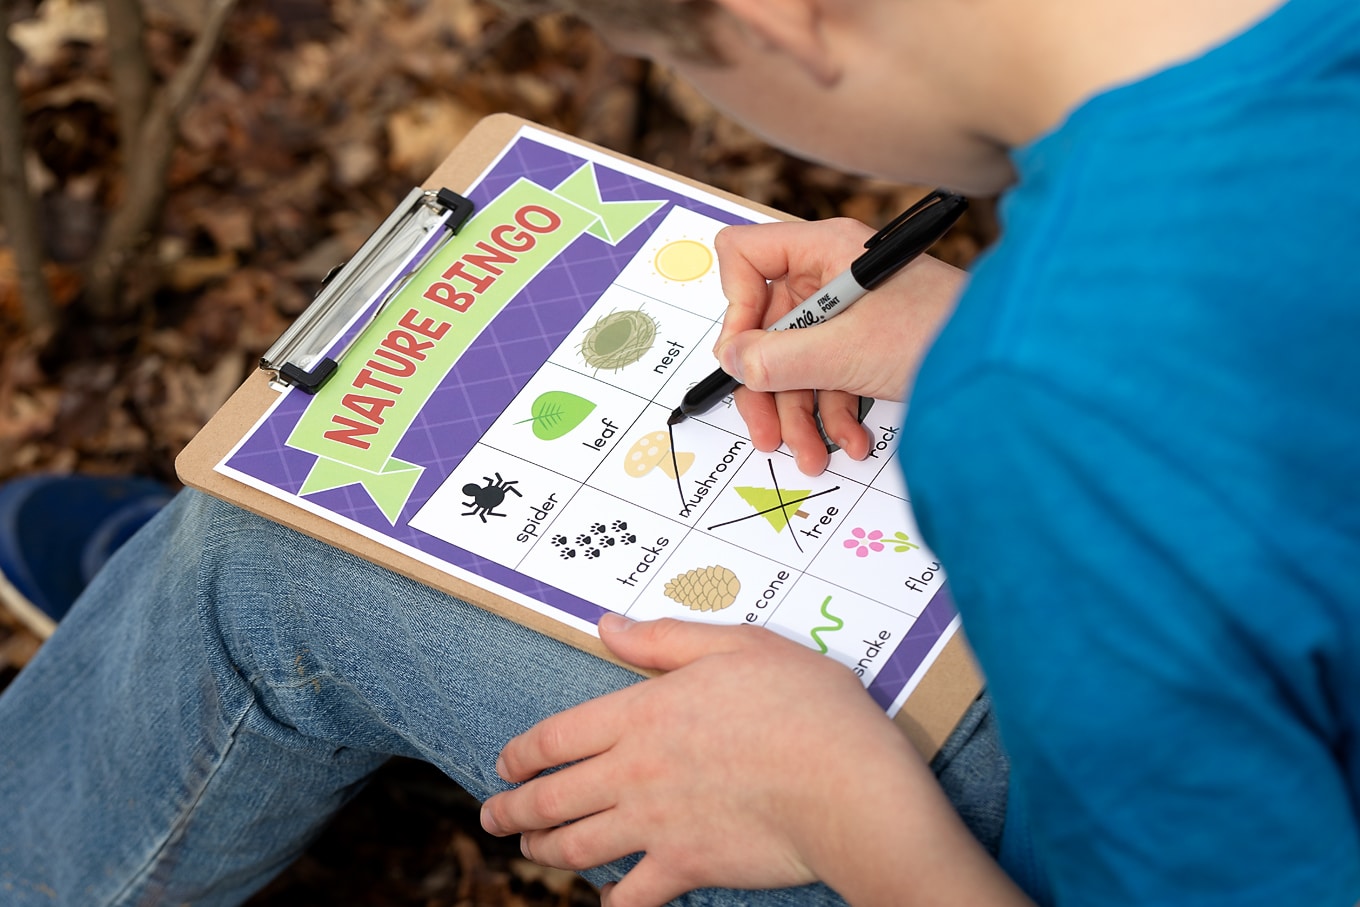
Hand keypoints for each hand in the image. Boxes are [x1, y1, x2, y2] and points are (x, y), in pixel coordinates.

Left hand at [479, 615, 926, 906]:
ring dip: (545, 852)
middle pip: (552, 798)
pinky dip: (611, 903)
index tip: (505, 765)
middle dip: (513, 811)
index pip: (556, 737)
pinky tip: (606, 902)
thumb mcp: (737, 647)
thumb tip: (608, 626)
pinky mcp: (687, 866)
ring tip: (532, 852)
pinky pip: (632, 896)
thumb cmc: (805, 706)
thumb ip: (665, 639)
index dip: (521, 754)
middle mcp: (635, 771)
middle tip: (494, 818)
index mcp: (642, 713)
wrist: (846, 783)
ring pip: (577, 847)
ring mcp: (656, 823)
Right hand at [712, 219, 965, 474]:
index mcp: (823, 250)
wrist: (1005, 368)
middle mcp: (828, 275)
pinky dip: (831, 414)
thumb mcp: (845, 352)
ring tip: (812, 454)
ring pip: (793, 361)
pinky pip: (825, 376)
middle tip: (765, 431)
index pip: (745, 256)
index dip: (735, 306)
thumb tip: (730, 361)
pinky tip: (849, 441)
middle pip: (765, 326)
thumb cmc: (939, 334)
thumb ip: (777, 358)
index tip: (743, 355)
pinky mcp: (863, 344)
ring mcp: (846, 312)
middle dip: (765, 386)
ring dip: (798, 414)